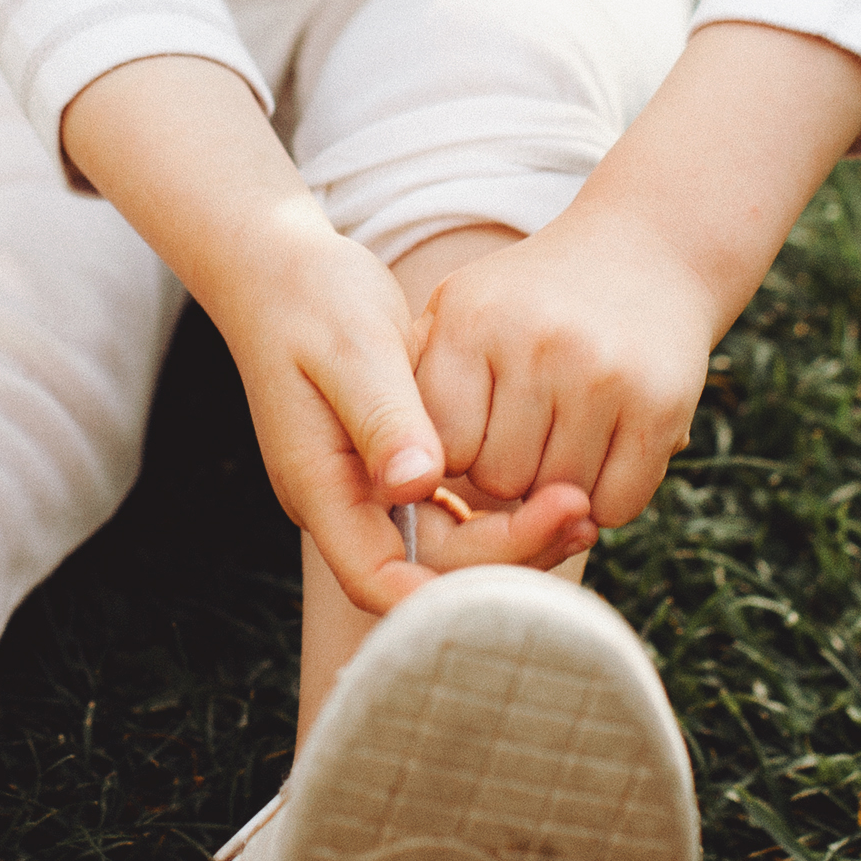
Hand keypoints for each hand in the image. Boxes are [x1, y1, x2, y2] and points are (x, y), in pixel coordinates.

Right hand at [216, 214, 596, 609]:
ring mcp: (364, 491)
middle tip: (581, 510)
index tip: (540, 530)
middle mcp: (341, 504)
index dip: (455, 590)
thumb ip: (382, 417)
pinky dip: (496, 511)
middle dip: (507, 556)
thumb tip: (419, 484)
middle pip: (426, 574)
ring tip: (580, 506)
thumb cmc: (313, 297)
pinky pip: (447, 516)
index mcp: (319, 485)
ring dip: (511, 539)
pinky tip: (548, 487)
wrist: (279, 269)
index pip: (381, 580)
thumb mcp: (351, 347)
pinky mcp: (388, 470)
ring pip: (444, 550)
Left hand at [408, 202, 714, 530]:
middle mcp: (536, 344)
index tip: (475, 431)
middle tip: (527, 432)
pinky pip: (618, 505)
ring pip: (559, 497)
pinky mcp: (661, 407)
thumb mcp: (462, 308)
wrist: (648, 248)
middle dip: (509, 470)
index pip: (441, 446)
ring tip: (563, 437)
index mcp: (473, 320)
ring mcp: (603, 376)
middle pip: (500, 479)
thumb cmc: (533, 297)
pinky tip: (605, 452)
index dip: (456, 452)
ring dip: (560, 488)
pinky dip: (608, 498)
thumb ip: (419, 378)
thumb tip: (393, 477)